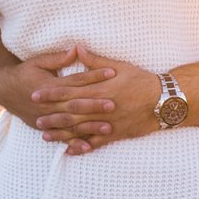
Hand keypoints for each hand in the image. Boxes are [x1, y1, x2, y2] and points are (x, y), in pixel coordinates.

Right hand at [0, 45, 117, 151]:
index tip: (112, 73)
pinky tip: (88, 147)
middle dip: (94, 105)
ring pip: (71, 124)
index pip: (76, 80)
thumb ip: (58, 58)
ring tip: (108, 128)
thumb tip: (77, 49)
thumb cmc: (24, 72)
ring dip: (89, 126)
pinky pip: (61, 137)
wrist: (5, 90)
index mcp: (50, 85)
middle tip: (113, 105)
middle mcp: (49, 103)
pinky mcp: (45, 128)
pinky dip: (74, 143)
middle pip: (75, 104)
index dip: (94, 76)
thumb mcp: (38, 61)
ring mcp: (46, 118)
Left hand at [32, 46, 159, 153]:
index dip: (51, 94)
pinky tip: (69, 151)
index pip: (70, 92)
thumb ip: (94, 60)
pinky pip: (96, 143)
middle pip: (71, 113)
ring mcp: (108, 123)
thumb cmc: (140, 80)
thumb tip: (76, 48)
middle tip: (35, 119)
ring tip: (45, 136)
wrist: (163, 100)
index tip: (36, 94)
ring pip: (80, 130)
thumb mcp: (118, 66)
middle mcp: (101, 108)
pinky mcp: (116, 134)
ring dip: (62, 133)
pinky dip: (82, 147)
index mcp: (99, 90)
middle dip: (52, 116)